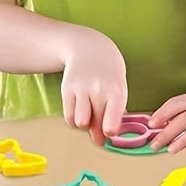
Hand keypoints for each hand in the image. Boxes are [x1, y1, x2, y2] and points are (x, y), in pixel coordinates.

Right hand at [60, 30, 127, 145]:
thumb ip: (115, 111)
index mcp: (116, 91)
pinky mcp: (67, 90)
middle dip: (98, 133)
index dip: (110, 130)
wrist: (89, 48)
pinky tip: (82, 112)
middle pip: (95, 124)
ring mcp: (81, 90)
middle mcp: (98, 90)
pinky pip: (69, 117)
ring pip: (79, 123)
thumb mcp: (119, 87)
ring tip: (90, 118)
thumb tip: (106, 137)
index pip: (112, 117)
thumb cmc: (109, 72)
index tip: (109, 133)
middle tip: (100, 133)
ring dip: (85, 126)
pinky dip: (74, 121)